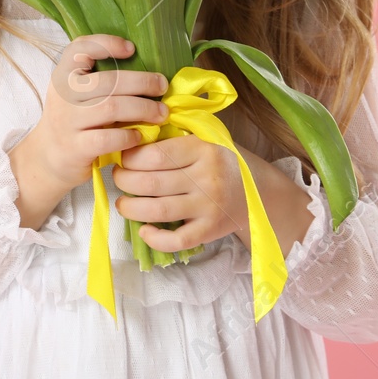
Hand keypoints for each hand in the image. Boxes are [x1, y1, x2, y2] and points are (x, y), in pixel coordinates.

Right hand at [8, 35, 167, 228]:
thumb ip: (100, 79)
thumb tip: (148, 68)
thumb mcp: (76, 93)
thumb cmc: (74, 118)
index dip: (107, 43)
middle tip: (162, 87)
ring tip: (161, 113)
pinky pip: (107, 138)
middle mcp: (63, 94)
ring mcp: (67, 121)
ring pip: (111, 108)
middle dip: (142, 82)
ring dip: (143, 109)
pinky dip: (128, 136)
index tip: (131, 49)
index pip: (80, 47)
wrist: (48, 156)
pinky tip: (139, 136)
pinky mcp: (75, 147)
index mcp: (63, 74)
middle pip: (108, 81)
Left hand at [112, 136, 314, 253]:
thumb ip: (173, 139)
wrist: (259, 192)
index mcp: (202, 149)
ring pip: (159, 210)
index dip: (130, 157)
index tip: (122, 158)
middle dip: (124, 181)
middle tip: (118, 178)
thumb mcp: (203, 140)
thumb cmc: (219, 162)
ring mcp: (209, 206)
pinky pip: (177, 240)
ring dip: (131, 208)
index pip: (155, 153)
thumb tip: (128, 138)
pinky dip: (155, 238)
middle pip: (151, 181)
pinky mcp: (210, 231)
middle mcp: (207, 177)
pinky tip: (143, 230)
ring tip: (123, 203)